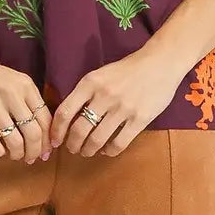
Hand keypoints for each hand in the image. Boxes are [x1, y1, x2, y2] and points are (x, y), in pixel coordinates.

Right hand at [0, 61, 52, 164]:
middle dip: (35, 151)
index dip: (48, 140)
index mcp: (25, 86)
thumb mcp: (16, 83)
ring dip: (18, 154)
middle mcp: (11, 94)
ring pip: (15, 141)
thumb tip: (44, 136)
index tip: (46, 151)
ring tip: (16, 156)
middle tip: (31, 158)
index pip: (45, 119)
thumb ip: (30, 103)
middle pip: (33, 133)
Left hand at [49, 49, 183, 156]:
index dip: (56, 131)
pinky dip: (109, 151)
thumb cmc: (127, 70)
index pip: (64, 112)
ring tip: (87, 151)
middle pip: (79, 130)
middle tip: (73, 149)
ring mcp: (123, 108)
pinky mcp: (140, 119)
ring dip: (88, 150)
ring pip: (97, 139)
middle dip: (72, 144)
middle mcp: (104, 95)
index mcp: (90, 83)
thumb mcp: (100, 74)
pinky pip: (119, 143)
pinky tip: (106, 150)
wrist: (160, 63)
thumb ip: (85, 93)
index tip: (54, 140)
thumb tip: (68, 118)